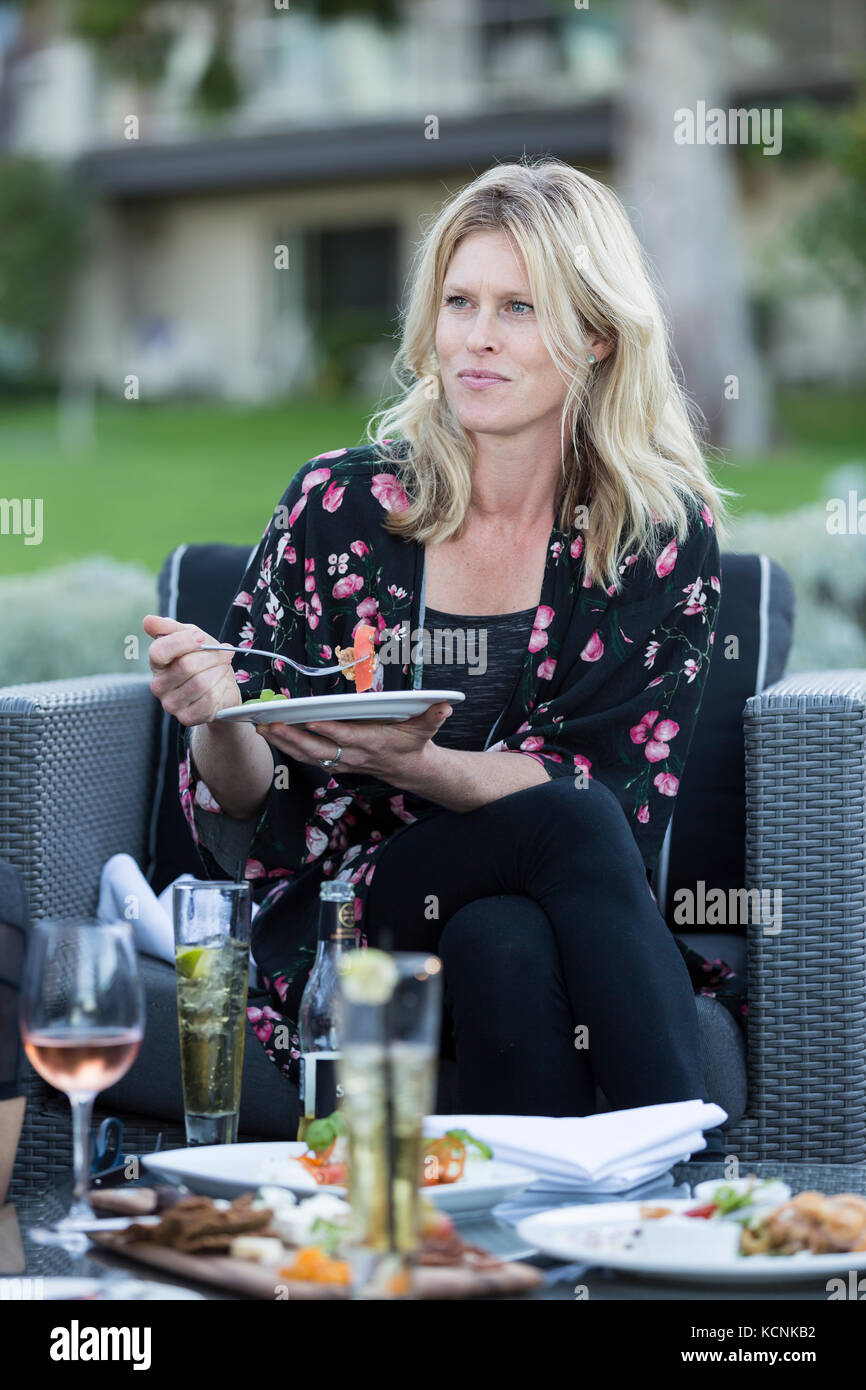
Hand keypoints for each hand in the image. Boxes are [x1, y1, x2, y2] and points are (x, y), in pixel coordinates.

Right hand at [143, 613, 243, 726]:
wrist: (221, 687)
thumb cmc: (204, 660)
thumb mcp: (191, 637)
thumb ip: (171, 628)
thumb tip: (148, 621)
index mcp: (156, 663)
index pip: (158, 651)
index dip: (182, 642)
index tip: (201, 637)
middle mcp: (158, 685)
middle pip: (186, 666)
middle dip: (211, 656)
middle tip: (225, 652)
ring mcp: (171, 704)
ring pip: (200, 682)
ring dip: (219, 671)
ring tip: (223, 667)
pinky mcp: (187, 718)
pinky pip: (209, 699)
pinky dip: (221, 688)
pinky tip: (221, 685)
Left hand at [256, 701, 453, 780]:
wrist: (409, 769)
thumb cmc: (413, 743)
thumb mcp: (426, 729)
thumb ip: (433, 716)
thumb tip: (445, 706)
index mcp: (372, 744)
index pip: (347, 738)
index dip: (329, 732)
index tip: (311, 722)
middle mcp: (353, 755)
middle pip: (318, 749)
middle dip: (293, 738)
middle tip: (271, 724)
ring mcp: (342, 761)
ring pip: (307, 755)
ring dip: (283, 743)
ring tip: (261, 728)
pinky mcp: (334, 762)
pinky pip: (307, 757)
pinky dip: (287, 748)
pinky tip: (270, 736)